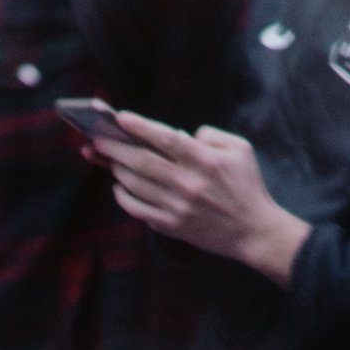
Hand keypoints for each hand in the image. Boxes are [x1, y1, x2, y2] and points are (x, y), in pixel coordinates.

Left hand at [88, 114, 308, 283]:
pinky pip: (137, 209)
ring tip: (107, 159)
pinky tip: (119, 186)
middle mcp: (189, 183)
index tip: (120, 118)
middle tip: (96, 138)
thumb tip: (181, 135)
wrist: (253, 231)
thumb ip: (211, 135)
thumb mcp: (240, 149)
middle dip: (114, 147)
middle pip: (142, 161)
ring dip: (117, 169)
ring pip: (135, 184)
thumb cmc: (247, 186)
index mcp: (206, 161)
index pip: (166, 138)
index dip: (141, 126)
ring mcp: (178, 206)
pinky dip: (123, 196)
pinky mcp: (172, 225)